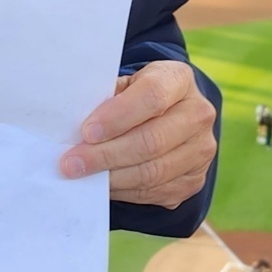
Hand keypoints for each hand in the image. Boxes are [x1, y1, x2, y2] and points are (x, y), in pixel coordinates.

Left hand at [60, 59, 215, 208]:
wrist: (168, 117)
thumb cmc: (134, 98)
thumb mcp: (123, 86)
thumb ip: (105, 100)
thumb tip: (71, 127)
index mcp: (179, 79)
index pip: (152, 96)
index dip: (117, 116)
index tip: (86, 131)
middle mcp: (199, 113)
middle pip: (152, 140)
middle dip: (105, 155)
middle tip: (72, 163)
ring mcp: (200, 150)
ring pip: (152, 171)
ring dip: (111, 177)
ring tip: (81, 175)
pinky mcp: (193, 180)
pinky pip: (154, 191)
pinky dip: (124, 190)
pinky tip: (103, 184)